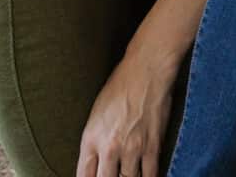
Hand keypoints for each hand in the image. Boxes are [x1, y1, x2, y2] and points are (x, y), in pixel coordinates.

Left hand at [75, 33, 181, 176]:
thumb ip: (95, 140)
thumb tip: (98, 162)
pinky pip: (150, 175)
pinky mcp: (152, 145)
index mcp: (91, 137)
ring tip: (129, 171)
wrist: (146, 69)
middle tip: (113, 174)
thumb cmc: (121, 84)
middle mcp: (109, 146)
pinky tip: (145, 175)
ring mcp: (132, 148)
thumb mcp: (97, 112)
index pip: (83, 176)